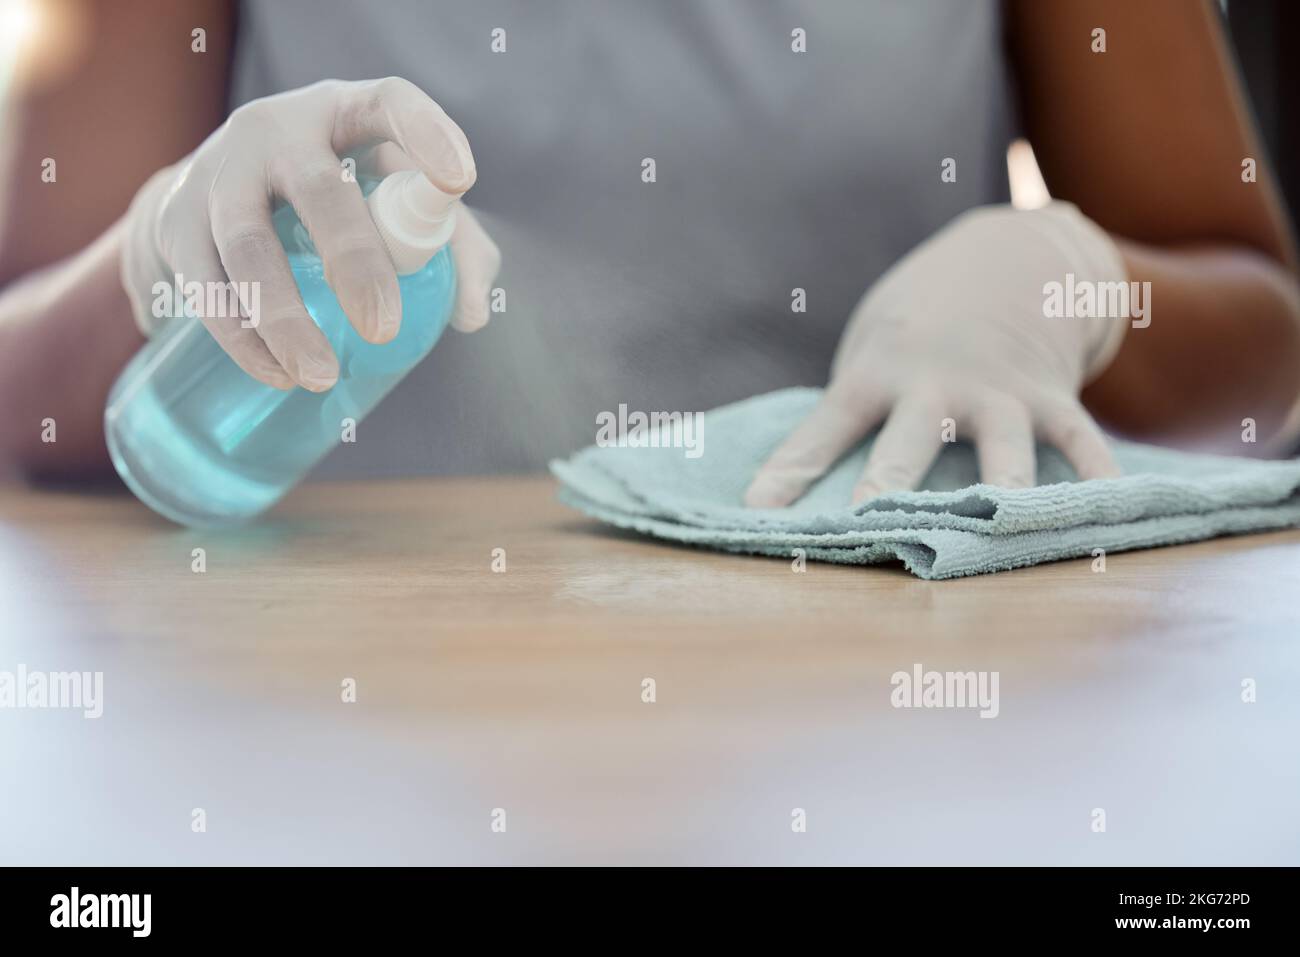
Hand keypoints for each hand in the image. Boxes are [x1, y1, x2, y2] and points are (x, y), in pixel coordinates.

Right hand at [119, 77, 500, 390]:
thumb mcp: (398, 203)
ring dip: (284, 317)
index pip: (389, 103)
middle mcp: (278, 130)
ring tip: (321, 375)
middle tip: (384, 328)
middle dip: (354, 261)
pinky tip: (278, 375)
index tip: (459, 180)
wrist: (220, 194)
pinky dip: (241, 337)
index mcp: (345, 113)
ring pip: (247, 244)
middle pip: (318, 190)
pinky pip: (206, 285)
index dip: (425, 133)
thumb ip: (457, 250)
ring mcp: (221, 172)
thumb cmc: (340, 199)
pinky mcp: (180, 222)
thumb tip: (468, 313)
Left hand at [746, 202, 1127, 507]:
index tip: (758, 510)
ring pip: (1001, 448)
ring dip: (998, 486)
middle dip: (885, 483)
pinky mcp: (1050, 396)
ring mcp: (997, 391)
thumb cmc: (918, 321)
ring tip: (998, 522)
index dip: (790, 470)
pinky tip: (1109, 509)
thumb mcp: (872, 345)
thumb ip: (854, 409)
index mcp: (876, 374)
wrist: (1007, 256)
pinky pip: (1078, 440)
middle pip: (906, 443)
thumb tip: (809, 483)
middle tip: (865, 522)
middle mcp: (934, 386)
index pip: (824, 429)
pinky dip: (1096, 474)